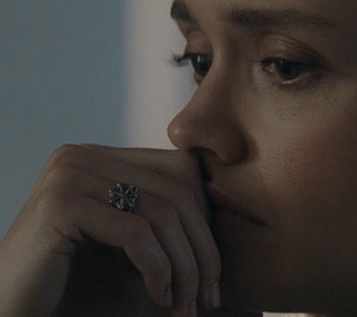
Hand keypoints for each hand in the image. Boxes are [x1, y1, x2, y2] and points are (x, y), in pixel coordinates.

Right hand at [0, 144, 240, 315]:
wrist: (18, 316)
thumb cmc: (78, 290)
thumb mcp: (135, 254)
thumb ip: (171, 228)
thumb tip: (236, 212)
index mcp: (103, 159)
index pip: (182, 172)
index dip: (207, 222)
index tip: (212, 275)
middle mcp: (84, 155)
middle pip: (178, 191)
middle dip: (202, 251)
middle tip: (208, 299)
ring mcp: (69, 173)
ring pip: (163, 213)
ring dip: (185, 268)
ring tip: (185, 308)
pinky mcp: (60, 202)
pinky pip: (135, 231)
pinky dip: (158, 270)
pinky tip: (158, 299)